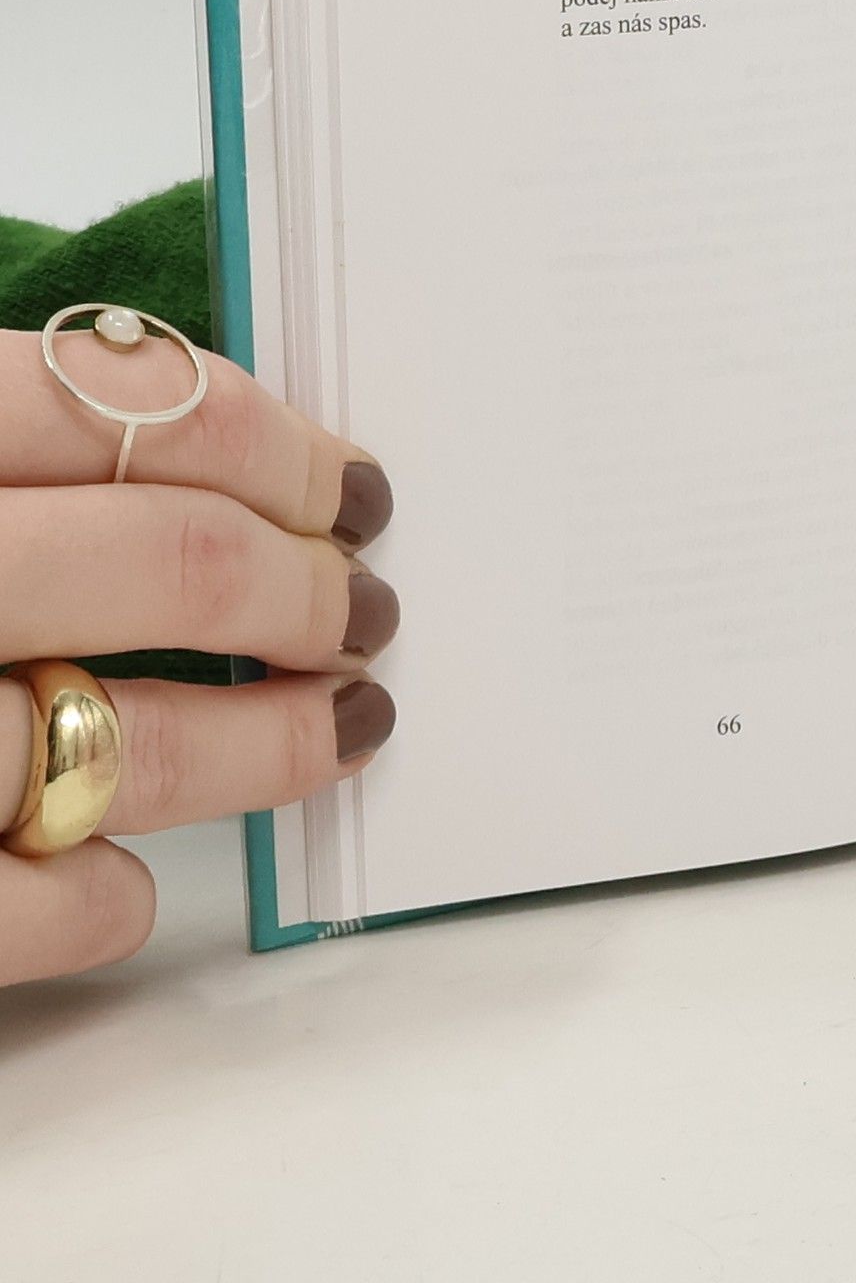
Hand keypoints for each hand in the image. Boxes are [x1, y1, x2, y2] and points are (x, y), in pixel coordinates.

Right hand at [0, 331, 396, 986]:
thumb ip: (31, 461)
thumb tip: (225, 457)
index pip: (125, 402)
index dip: (276, 446)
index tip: (357, 490)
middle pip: (170, 561)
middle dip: (305, 588)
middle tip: (367, 609)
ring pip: (133, 746)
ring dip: (271, 743)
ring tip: (345, 724)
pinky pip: (39, 907)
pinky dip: (105, 899)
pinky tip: (132, 881)